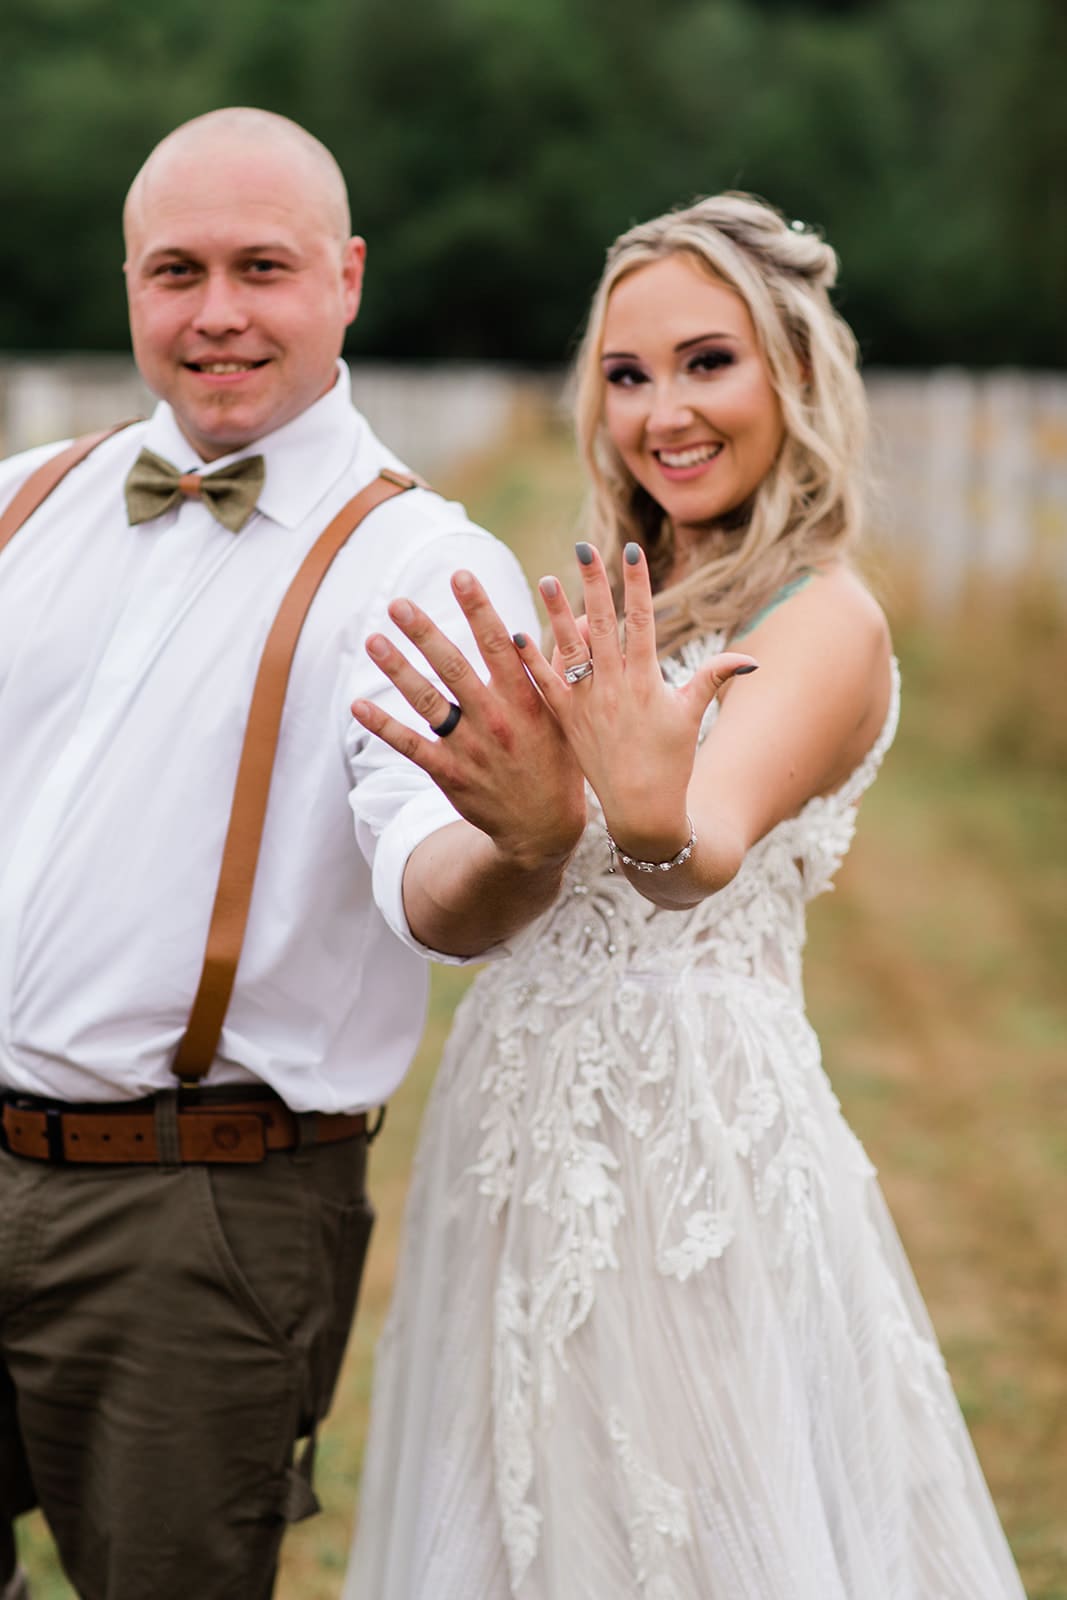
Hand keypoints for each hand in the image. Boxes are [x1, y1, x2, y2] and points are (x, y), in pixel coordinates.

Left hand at [352, 568, 586, 869]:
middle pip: (454, 668)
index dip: (480, 609)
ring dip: (398, 670)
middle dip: (425, 633)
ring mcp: (469, 748)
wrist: (544, 829)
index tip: (461, 576)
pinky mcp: (449, 773)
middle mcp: (495, 720)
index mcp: (526, 700)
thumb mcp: (570, 713)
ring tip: (373, 640)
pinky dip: (383, 726)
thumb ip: (565, 663)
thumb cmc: (559, 763)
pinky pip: (410, 746)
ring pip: (428, 702)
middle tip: (399, 604)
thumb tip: (581, 614)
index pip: (500, 645)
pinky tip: (358, 704)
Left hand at [513, 542, 756, 861]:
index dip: (636, 584)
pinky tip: (517, 635)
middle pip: (602, 625)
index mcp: (646, 682)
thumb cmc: (672, 762)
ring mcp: (587, 704)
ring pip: (569, 649)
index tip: (631, 550)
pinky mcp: (566, 721)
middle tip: (583, 548)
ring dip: (557, 614)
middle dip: (594, 584)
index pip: (641, 621)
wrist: (641, 811)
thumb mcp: (693, 716)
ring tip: (547, 580)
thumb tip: (751, 658)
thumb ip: (714, 678)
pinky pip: (545, 685)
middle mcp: (614, 688)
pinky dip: (531, 661)